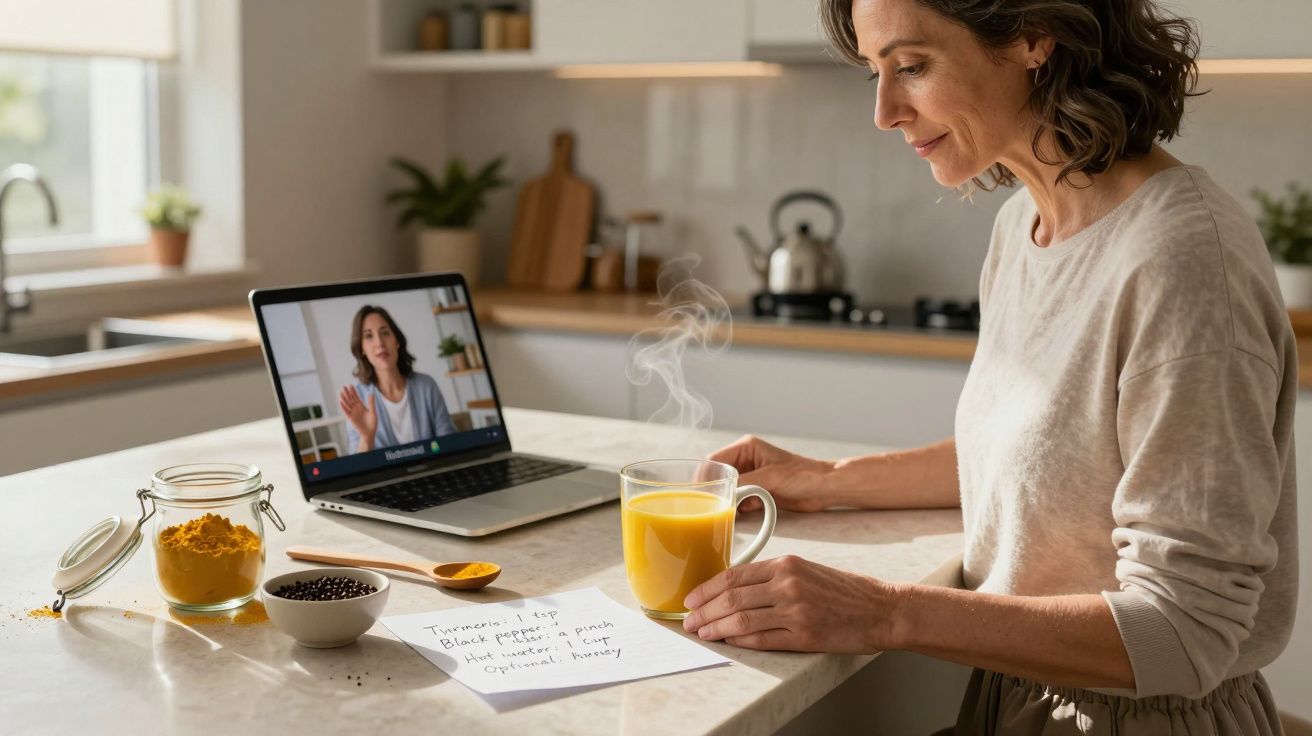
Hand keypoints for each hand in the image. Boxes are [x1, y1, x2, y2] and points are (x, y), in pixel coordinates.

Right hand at [338, 386, 377, 443]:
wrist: (370, 432)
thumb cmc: (372, 423)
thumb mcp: (373, 412)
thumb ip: (371, 403)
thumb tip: (371, 394)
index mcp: (361, 406)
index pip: (356, 397)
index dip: (353, 391)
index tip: (350, 385)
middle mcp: (356, 408)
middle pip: (350, 399)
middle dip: (347, 393)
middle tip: (343, 386)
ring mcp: (353, 413)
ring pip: (347, 404)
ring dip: (344, 398)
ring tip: (341, 392)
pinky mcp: (351, 418)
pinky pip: (346, 411)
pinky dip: (343, 407)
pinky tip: (341, 402)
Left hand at [681, 555, 900, 653]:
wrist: (881, 608)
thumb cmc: (844, 590)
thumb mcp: (806, 570)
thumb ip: (774, 576)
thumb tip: (735, 588)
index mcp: (786, 563)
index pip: (734, 575)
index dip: (707, 588)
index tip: (692, 598)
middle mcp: (787, 583)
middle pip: (731, 597)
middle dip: (703, 610)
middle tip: (688, 620)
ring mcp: (795, 610)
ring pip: (741, 618)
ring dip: (715, 627)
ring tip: (701, 633)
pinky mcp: (804, 635)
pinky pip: (762, 639)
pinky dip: (739, 641)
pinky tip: (726, 641)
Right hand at [709, 435, 836, 511]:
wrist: (823, 488)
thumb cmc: (802, 476)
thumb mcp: (770, 478)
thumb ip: (744, 483)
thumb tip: (723, 493)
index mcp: (746, 447)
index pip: (714, 460)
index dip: (706, 476)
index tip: (703, 493)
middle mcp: (745, 459)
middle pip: (718, 474)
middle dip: (716, 489)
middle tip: (714, 504)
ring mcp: (751, 475)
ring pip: (727, 488)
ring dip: (728, 499)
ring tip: (733, 508)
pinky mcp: (757, 489)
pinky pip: (738, 498)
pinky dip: (738, 506)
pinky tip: (745, 511)